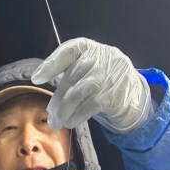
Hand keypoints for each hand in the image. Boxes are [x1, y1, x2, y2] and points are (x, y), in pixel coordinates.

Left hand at [31, 37, 152, 134]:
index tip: (36, 78)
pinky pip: (90, 106)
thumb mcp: (88, 71)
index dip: (51, 65)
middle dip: (58, 98)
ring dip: (65, 110)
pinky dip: (77, 116)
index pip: (67, 51)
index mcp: (89, 47)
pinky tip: (71, 122)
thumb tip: (49, 103)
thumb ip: (70, 77)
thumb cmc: (103, 83)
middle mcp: (100, 57)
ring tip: (57, 122)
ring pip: (78, 92)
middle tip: (50, 115)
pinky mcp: (113, 94)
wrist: (133, 96)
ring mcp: (109, 75)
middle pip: (71, 77)